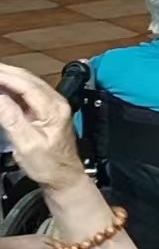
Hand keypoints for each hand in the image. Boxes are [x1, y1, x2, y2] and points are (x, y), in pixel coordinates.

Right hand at [0, 63, 86, 194]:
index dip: (5, 76)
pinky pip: (27, 94)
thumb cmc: (48, 164)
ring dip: (8, 78)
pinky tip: (1, 89)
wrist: (63, 176)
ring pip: (27, 85)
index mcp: (53, 108)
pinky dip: (12, 89)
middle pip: (28, 80)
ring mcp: (52, 105)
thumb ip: (12, 119)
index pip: (26, 85)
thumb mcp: (27, 145)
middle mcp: (55, 102)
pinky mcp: (45, 112)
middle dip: (5, 73)